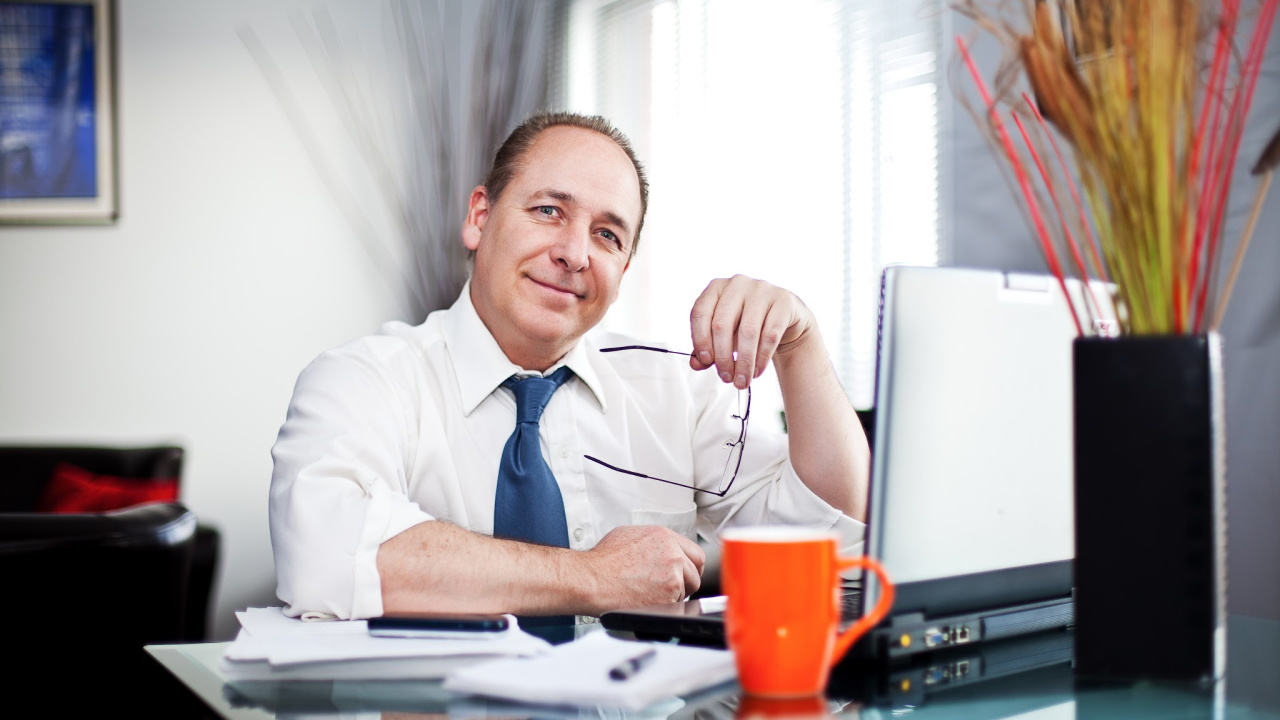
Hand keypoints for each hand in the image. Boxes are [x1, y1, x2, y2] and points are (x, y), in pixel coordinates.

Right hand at [582, 525, 704, 613]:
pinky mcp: (668, 598)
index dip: (690, 566)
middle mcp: (673, 555)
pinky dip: (665, 607)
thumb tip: (664, 547)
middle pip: (695, 573)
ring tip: (650, 593)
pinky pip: (676, 606)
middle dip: (686, 581)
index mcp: (665, 537)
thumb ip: (654, 540)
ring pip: (686, 591)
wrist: (591, 580)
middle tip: (671, 587)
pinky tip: (647, 601)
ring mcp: (672, 577)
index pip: (696, 553)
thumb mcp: (629, 535)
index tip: (686, 572)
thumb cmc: (603, 561)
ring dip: (674, 595)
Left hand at [688, 275, 815, 388]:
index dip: (700, 340)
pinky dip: (761, 358)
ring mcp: (761, 289)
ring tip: (742, 380)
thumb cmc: (747, 325)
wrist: (783, 319)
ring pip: (747, 332)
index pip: (700, 313)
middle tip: (726, 377)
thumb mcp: (724, 336)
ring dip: (743, 362)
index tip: (706, 362)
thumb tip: (696, 364)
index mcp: (716, 287)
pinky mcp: (783, 300)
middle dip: (722, 358)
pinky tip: (757, 371)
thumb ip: (707, 349)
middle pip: (722, 325)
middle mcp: (737, 284)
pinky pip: (770, 334)